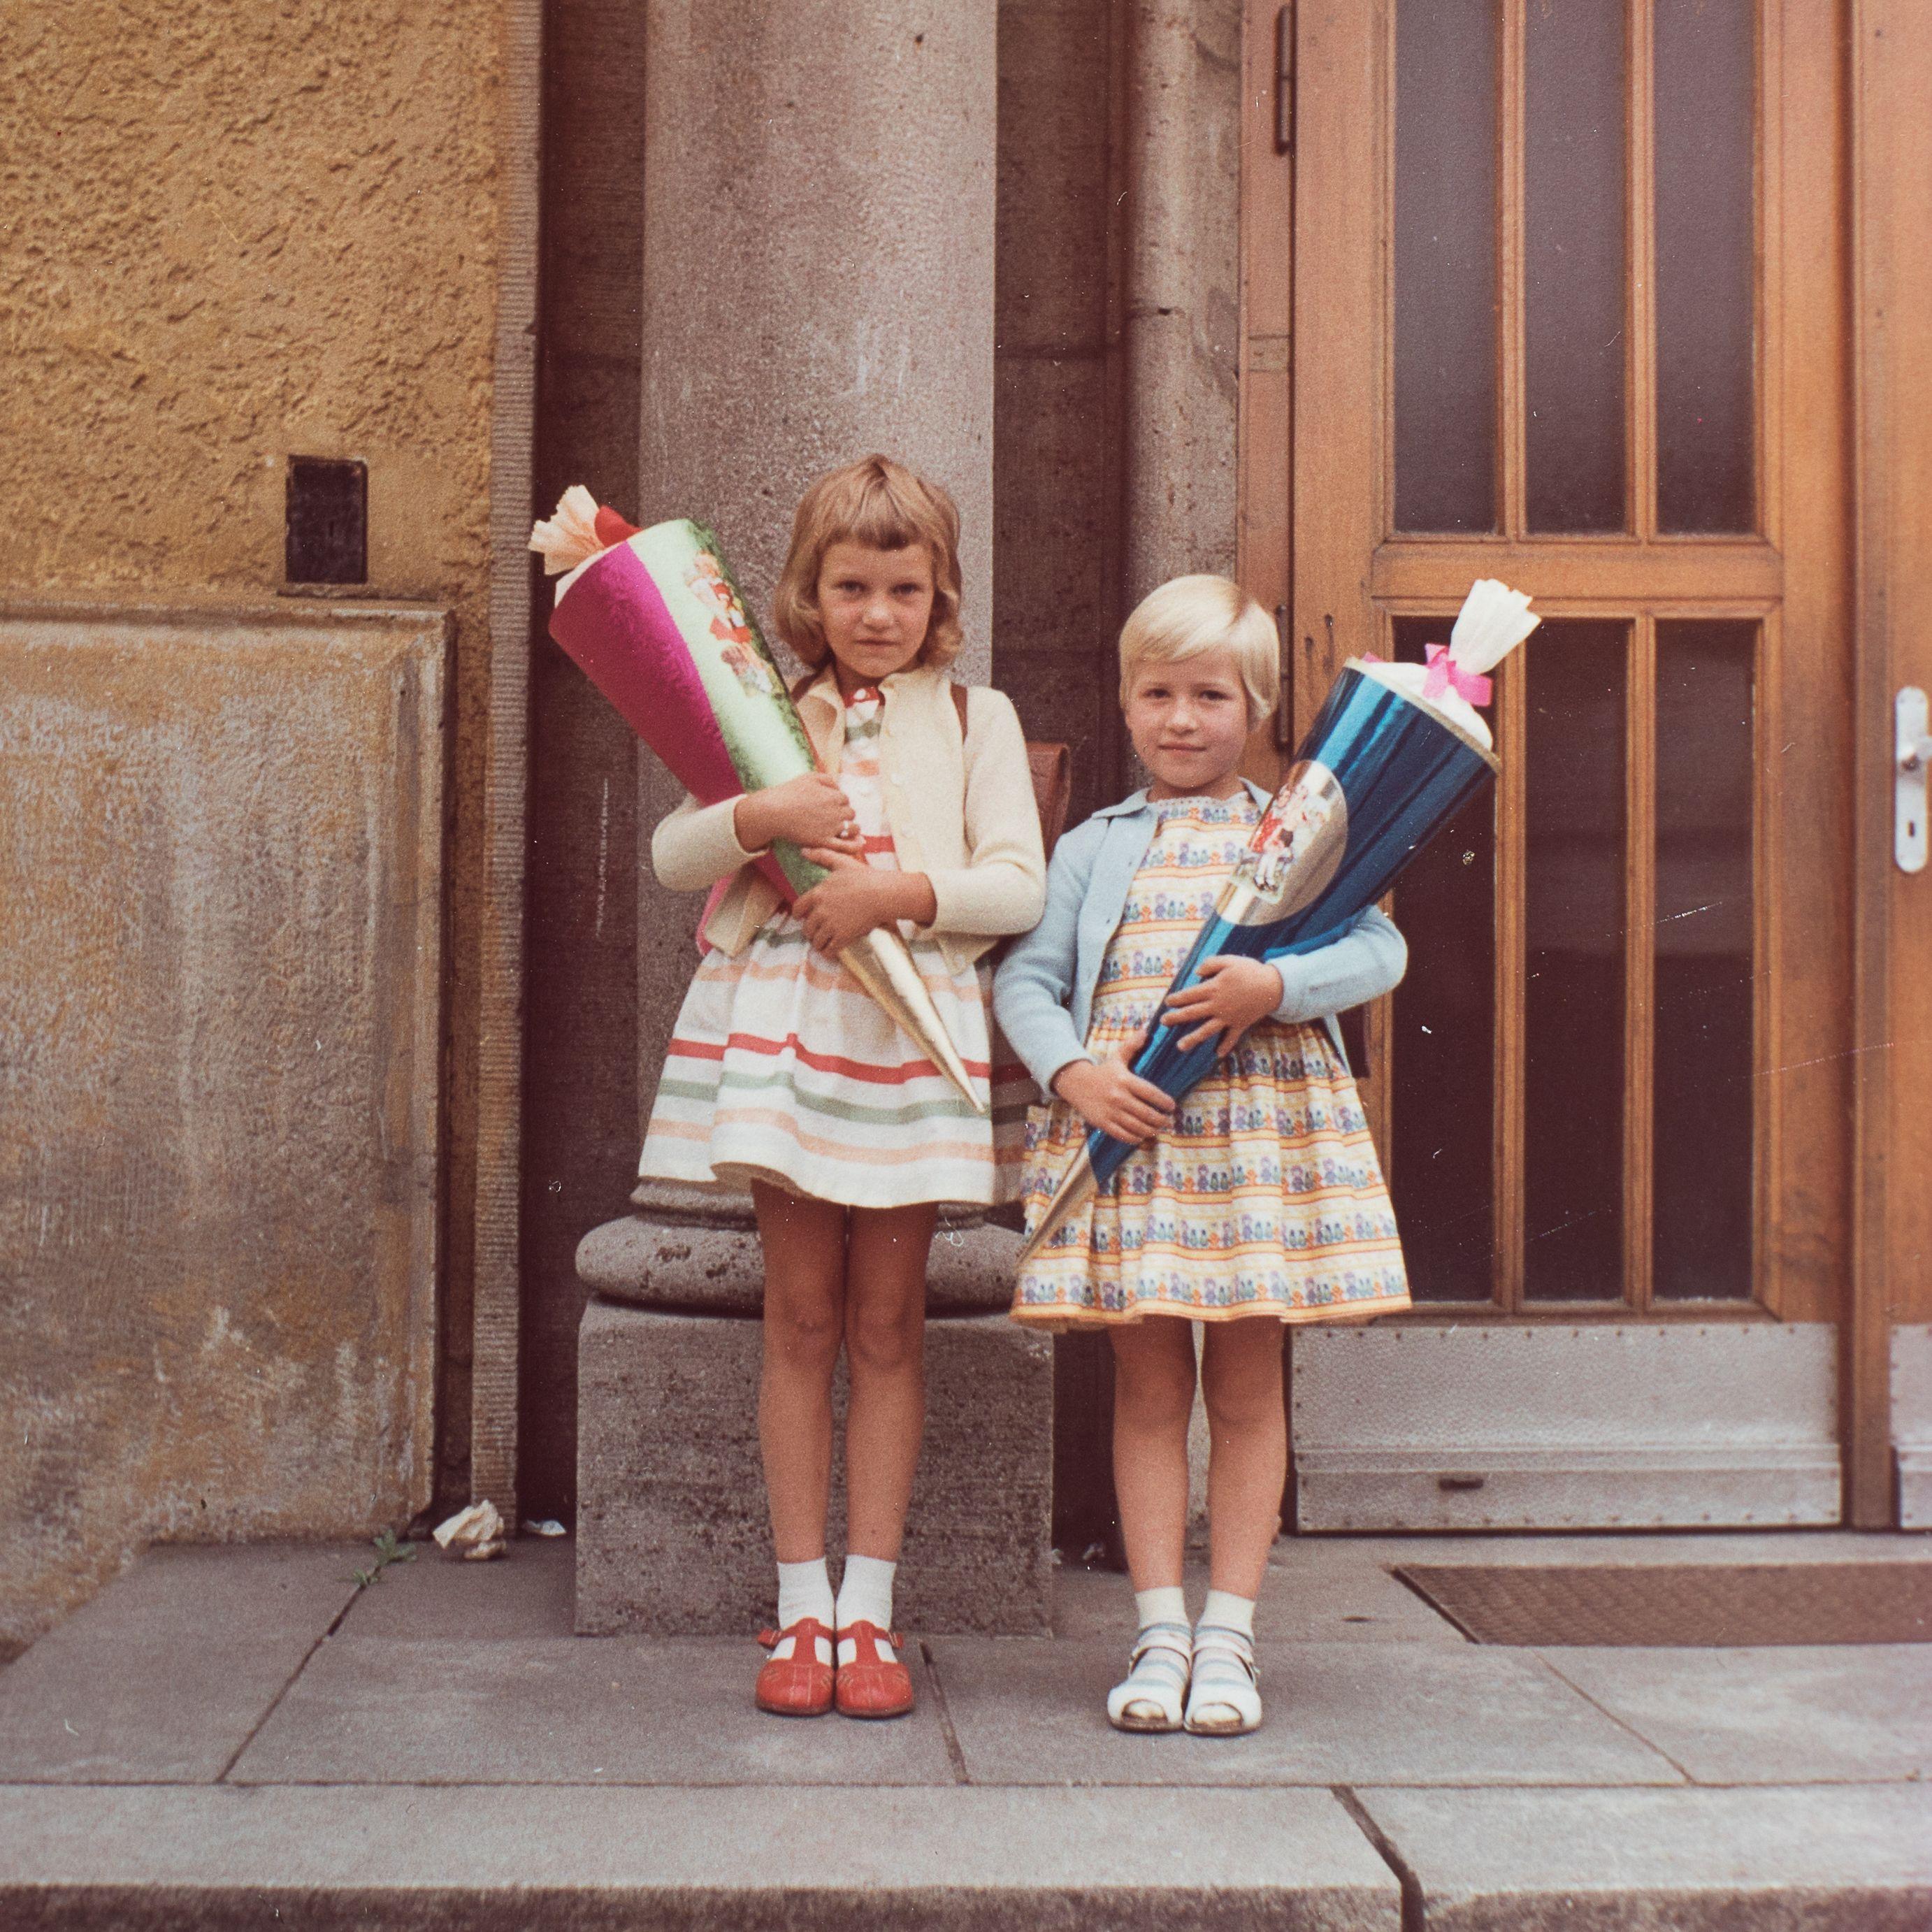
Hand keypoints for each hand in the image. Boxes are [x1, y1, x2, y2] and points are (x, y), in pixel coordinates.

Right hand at [734, 773, 860, 856]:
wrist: (774, 811)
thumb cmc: (789, 792)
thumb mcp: (809, 777)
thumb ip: (827, 779)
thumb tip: (838, 786)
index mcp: (834, 796)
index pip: (845, 799)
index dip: (838, 802)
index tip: (829, 806)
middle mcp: (836, 811)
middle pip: (850, 813)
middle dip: (844, 814)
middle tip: (832, 817)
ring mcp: (831, 827)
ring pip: (852, 829)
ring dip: (850, 828)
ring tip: (842, 830)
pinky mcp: (824, 841)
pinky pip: (845, 846)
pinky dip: (851, 845)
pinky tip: (849, 843)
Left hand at [793, 851, 901, 955]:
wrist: (882, 894)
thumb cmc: (864, 877)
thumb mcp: (841, 863)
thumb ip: (821, 856)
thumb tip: (803, 851)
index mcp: (818, 894)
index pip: (798, 908)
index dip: (798, 914)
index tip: (801, 917)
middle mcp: (821, 911)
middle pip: (807, 927)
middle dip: (810, 931)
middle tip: (816, 932)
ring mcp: (831, 925)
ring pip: (817, 940)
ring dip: (818, 944)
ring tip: (823, 944)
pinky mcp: (843, 936)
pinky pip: (829, 950)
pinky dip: (828, 952)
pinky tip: (830, 952)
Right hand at [1050, 1036, 1175, 1144]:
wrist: (1076, 1083)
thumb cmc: (1102, 1072)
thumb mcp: (1117, 1058)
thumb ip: (1132, 1046)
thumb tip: (1146, 1031)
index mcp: (1125, 1080)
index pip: (1150, 1093)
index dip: (1164, 1101)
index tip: (1172, 1106)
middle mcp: (1118, 1096)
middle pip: (1146, 1113)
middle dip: (1161, 1119)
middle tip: (1168, 1121)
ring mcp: (1110, 1111)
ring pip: (1136, 1126)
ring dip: (1150, 1130)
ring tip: (1157, 1129)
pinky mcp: (1103, 1122)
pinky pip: (1122, 1134)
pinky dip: (1135, 1138)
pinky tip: (1141, 1136)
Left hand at [1160, 955, 1283, 1055]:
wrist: (1273, 986)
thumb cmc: (1250, 971)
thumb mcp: (1229, 960)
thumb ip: (1210, 964)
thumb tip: (1196, 973)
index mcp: (1213, 989)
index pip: (1189, 995)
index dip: (1176, 999)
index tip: (1167, 1002)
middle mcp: (1217, 1006)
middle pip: (1192, 1013)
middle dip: (1176, 1018)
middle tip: (1163, 1022)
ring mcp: (1228, 1017)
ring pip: (1207, 1030)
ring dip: (1192, 1039)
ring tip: (1180, 1046)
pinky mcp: (1240, 1024)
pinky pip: (1231, 1038)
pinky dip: (1225, 1046)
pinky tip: (1217, 1055)